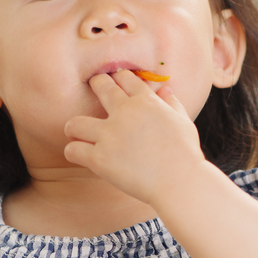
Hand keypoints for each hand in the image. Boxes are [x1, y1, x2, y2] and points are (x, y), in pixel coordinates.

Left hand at [63, 70, 205, 203]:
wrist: (179, 180)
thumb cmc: (185, 153)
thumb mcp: (183, 121)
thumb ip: (172, 104)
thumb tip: (166, 90)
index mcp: (145, 101)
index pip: (125, 78)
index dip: (118, 78)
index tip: (115, 82)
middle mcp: (124, 112)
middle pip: (100, 86)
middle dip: (95, 85)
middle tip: (93, 90)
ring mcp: (109, 135)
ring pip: (75, 122)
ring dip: (75, 127)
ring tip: (77, 132)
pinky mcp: (99, 158)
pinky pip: (73, 150)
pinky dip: (74, 152)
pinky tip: (80, 155)